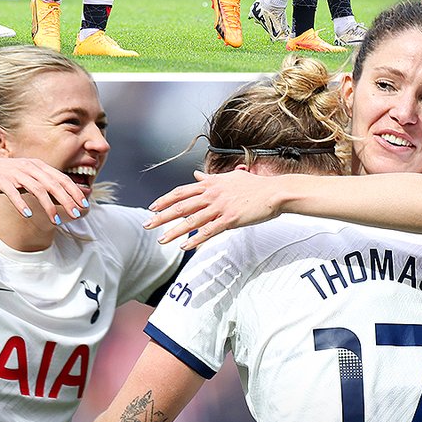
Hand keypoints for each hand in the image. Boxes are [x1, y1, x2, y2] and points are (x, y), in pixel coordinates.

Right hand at [0, 155, 87, 220]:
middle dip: (67, 200)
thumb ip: (43, 185)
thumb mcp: (26, 178)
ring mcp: (15, 173)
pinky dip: (21, 204)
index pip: (61, 178)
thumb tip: (61, 199)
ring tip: (55, 221)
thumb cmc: (4, 176)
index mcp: (37, 165)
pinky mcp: (2, 180)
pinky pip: (13, 193)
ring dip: (48, 206)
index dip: (74, 191)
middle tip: (77, 214)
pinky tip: (27, 216)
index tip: (84, 205)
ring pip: (37, 189)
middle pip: (53, 184)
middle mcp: (29, 167)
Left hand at [146, 169, 281, 248]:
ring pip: (192, 220)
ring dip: (174, 231)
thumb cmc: (254, 186)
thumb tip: (194, 175)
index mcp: (210, 184)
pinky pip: (209, 231)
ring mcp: (220, 207)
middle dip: (162, 216)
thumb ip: (209, 178)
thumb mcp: (229, 177)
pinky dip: (196, 239)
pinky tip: (184, 247)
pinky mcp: (230, 219)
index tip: (152, 207)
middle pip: (181, 206)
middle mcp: (212, 194)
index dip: (165, 199)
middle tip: (147, 225)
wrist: (274, 192)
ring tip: (161, 240)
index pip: (181, 192)